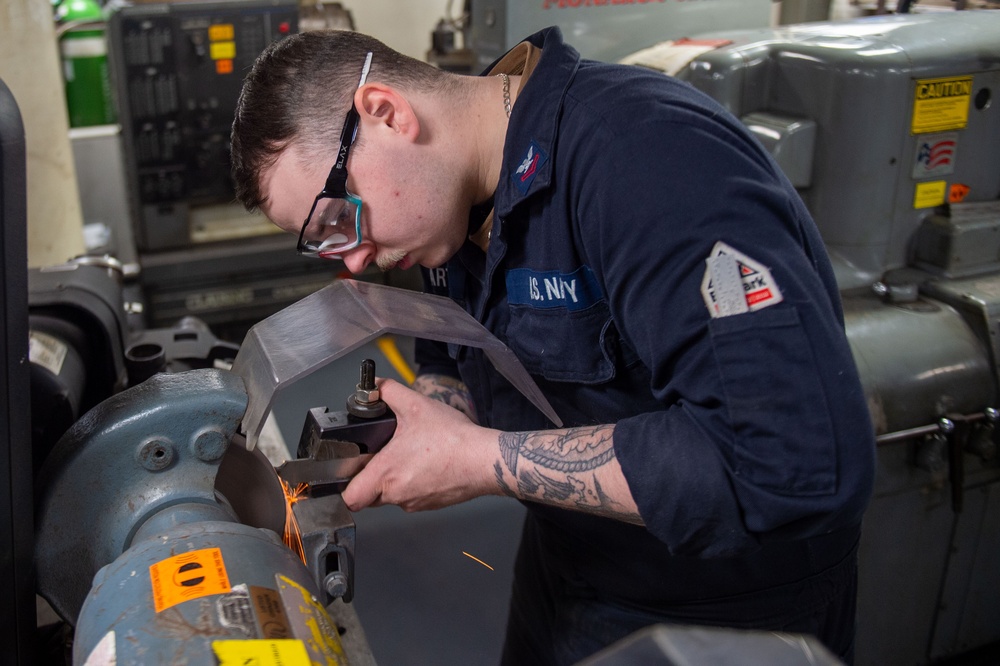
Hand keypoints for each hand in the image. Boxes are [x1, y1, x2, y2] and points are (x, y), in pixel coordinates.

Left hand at [341, 378, 496, 511]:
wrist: (484, 459)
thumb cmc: (453, 438)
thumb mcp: (416, 405)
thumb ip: (390, 392)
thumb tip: (377, 385)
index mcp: (386, 474)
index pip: (350, 497)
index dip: (347, 484)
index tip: (354, 468)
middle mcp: (398, 495)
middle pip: (370, 495)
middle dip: (373, 477)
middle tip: (385, 454)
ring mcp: (415, 503)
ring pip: (393, 495)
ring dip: (396, 479)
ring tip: (411, 454)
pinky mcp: (431, 505)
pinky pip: (413, 497)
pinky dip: (415, 482)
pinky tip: (428, 463)